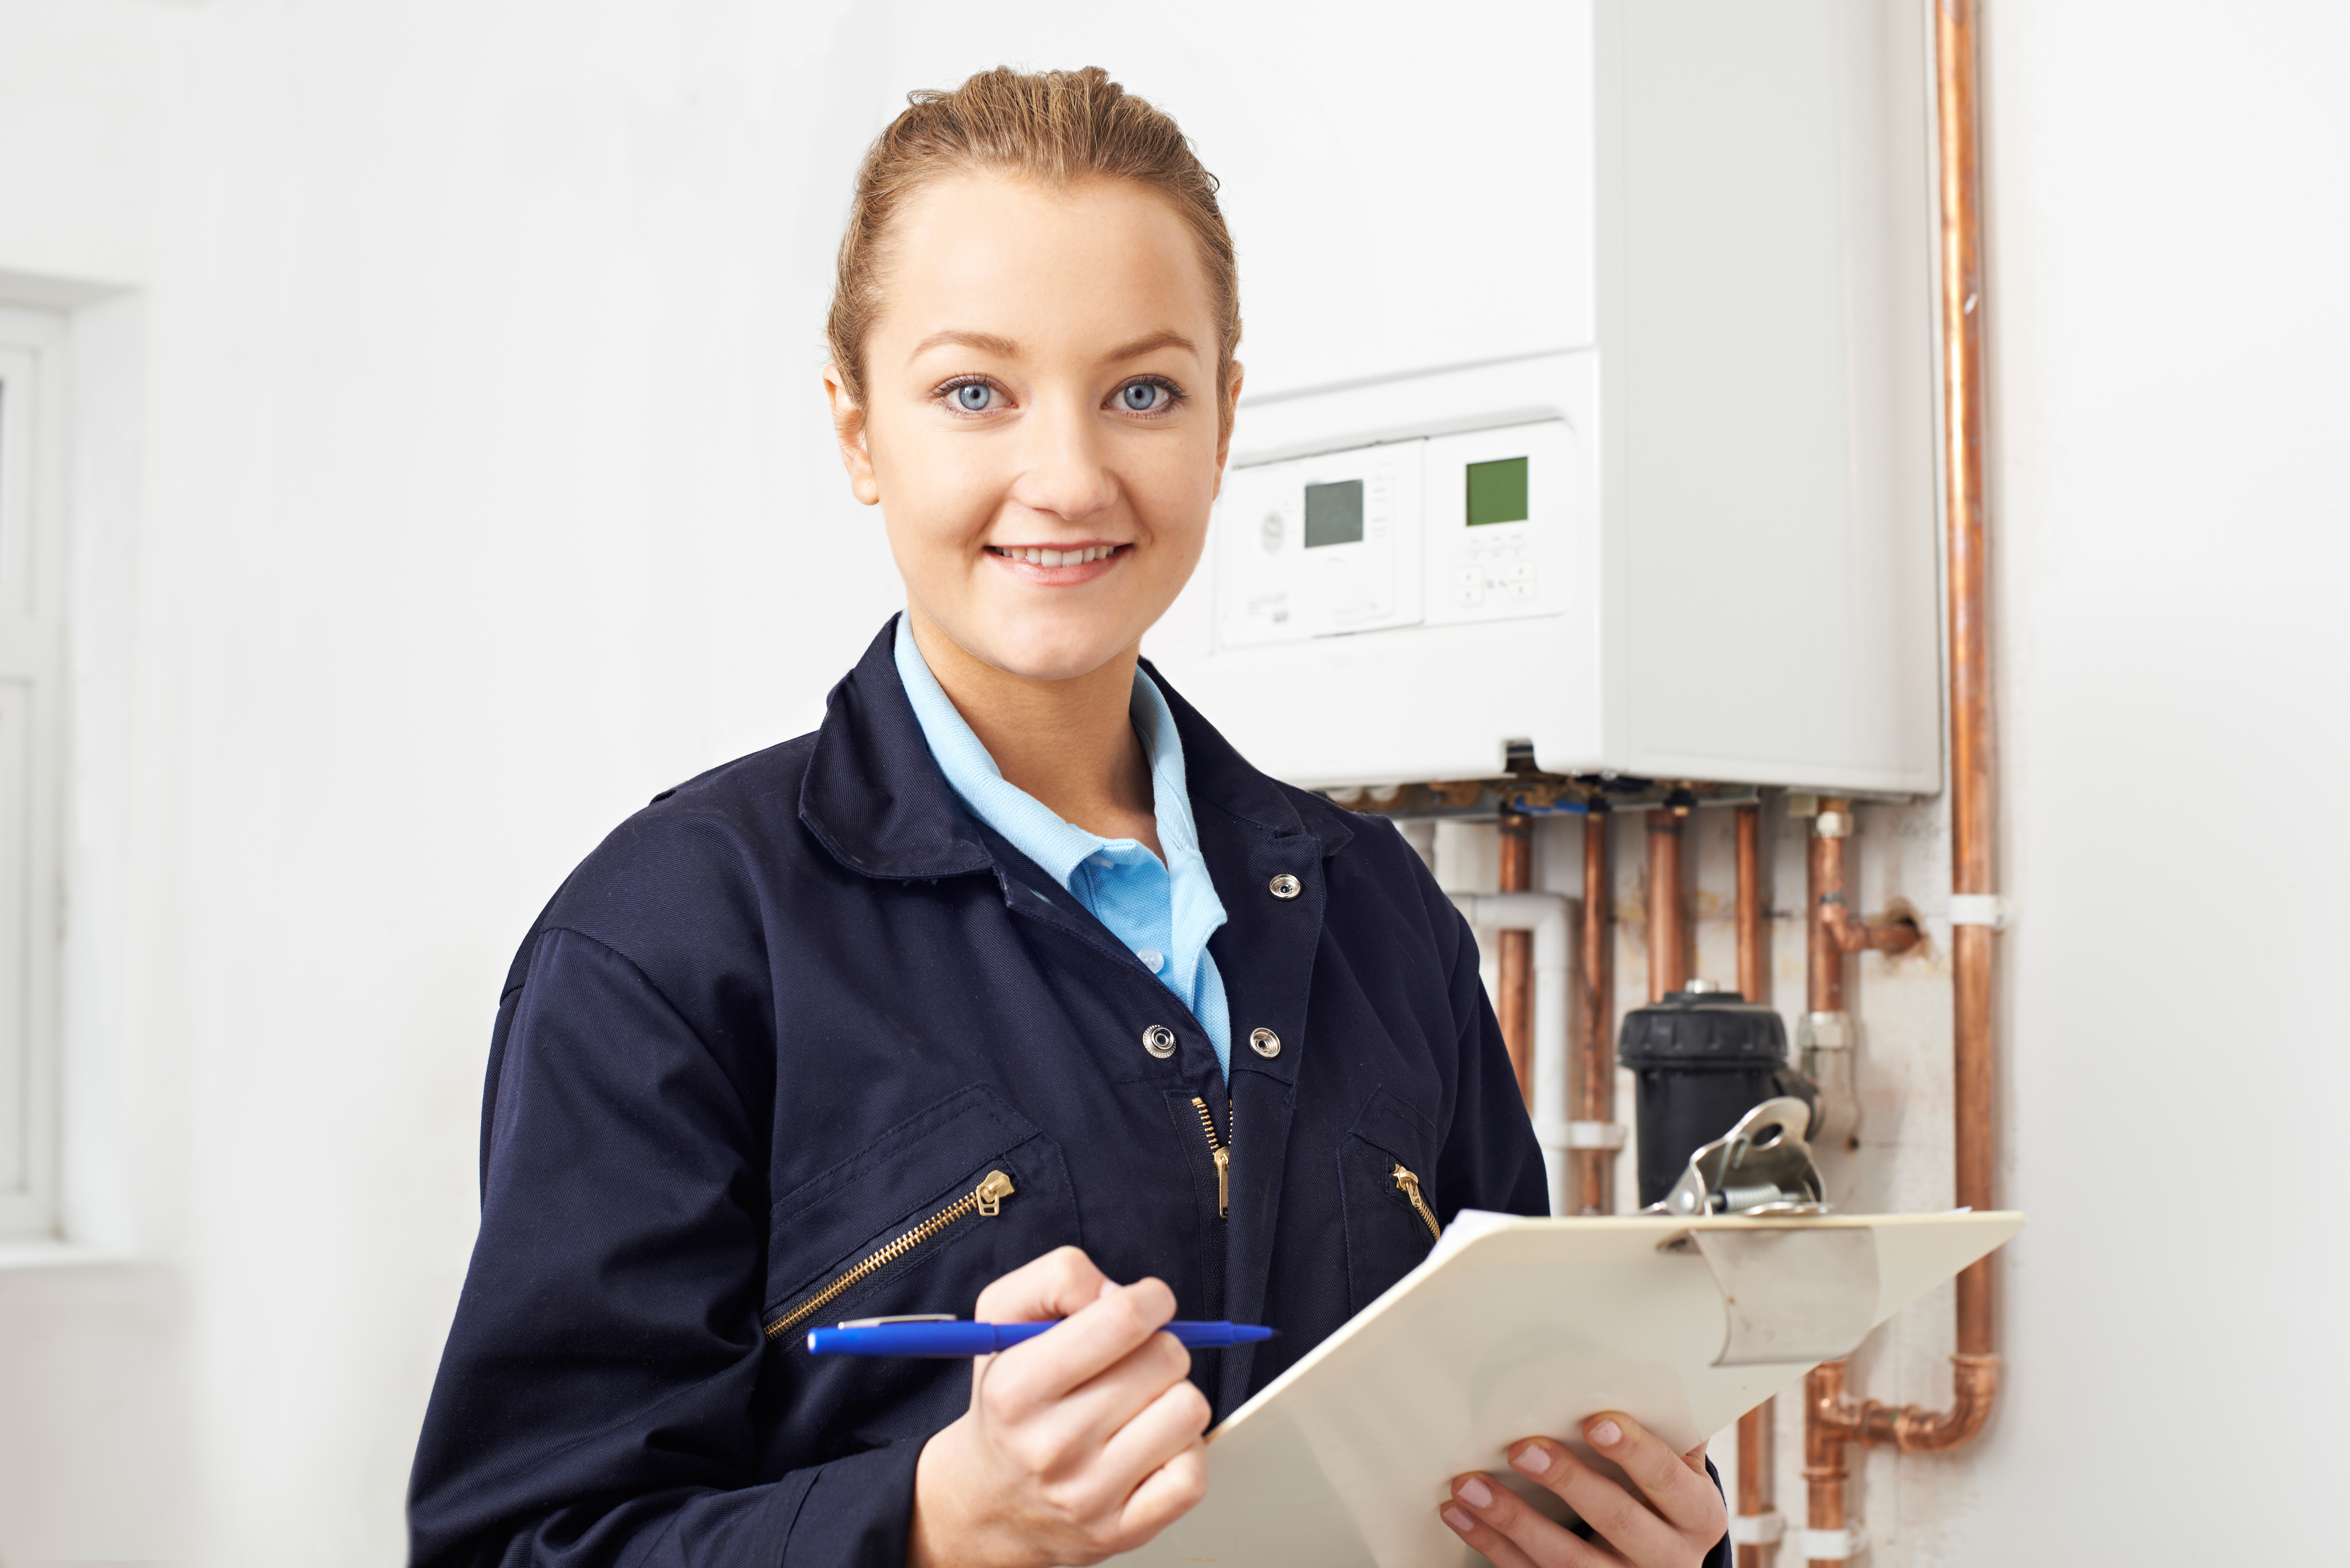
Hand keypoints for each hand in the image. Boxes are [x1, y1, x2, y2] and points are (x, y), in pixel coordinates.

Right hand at [907, 1247, 1211, 1567]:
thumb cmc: (1008, 1400)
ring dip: (1173, 1396)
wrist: (990, 1501)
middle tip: (1131, 1362)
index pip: (1121, 1319)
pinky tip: (1149, 1446)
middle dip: (1159, 1346)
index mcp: (1017, 1388)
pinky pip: (1193, 1473)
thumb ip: (1057, 1278)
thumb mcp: (1003, 1318)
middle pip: (1165, 1359)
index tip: (1147, 1303)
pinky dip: (1183, 1450)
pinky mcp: (1123, 1531)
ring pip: (1188, 1410)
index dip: (1150, 1298)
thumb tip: (1120, 1292)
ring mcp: (1089, 1494)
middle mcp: (1051, 1445)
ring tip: (1138, 1405)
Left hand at [1439, 1412, 1725, 1567]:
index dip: (1634, 1450)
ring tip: (1468, 1485)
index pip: (1667, 1478)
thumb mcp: (1678, 1469)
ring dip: (1511, 1518)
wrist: (1660, 1560)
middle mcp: (1668, 1558)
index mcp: (1697, 1514)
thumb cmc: (1661, 1494)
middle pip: (1617, 1520)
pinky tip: (1460, 1514)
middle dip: (1567, 1482)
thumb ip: (1668, 1429)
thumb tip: (1641, 1373)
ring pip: (1565, 1559)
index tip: (1595, 1421)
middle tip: (1522, 1449)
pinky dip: (1491, 1543)